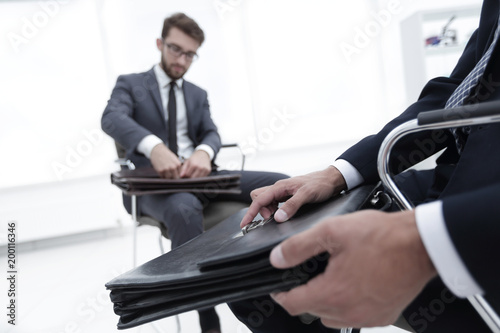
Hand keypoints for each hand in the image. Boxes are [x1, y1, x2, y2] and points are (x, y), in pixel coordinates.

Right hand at [150, 143, 181, 178]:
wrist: (157, 150)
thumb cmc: (166, 155)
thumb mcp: (175, 159)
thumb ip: (178, 167)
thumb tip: (180, 175)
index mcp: (178, 164)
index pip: (179, 174)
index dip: (176, 175)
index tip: (174, 174)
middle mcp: (173, 167)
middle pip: (175, 178)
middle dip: (172, 177)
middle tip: (169, 174)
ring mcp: (166, 169)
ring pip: (168, 178)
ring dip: (166, 177)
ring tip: (165, 171)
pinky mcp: (160, 171)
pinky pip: (162, 177)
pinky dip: (162, 175)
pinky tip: (161, 170)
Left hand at [180, 149, 211, 177]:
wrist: (203, 154)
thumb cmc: (194, 158)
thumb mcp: (187, 161)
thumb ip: (183, 169)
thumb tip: (181, 176)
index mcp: (193, 164)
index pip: (188, 175)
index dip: (186, 175)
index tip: (186, 173)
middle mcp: (200, 167)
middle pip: (193, 178)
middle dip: (190, 177)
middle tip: (190, 174)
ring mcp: (205, 169)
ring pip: (198, 179)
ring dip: (195, 178)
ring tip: (194, 173)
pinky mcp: (208, 170)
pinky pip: (203, 177)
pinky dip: (200, 177)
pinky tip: (199, 173)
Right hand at [240, 166, 346, 226]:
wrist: (331, 179)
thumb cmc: (320, 184)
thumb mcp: (307, 195)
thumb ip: (292, 205)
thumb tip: (277, 218)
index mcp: (280, 187)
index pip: (259, 199)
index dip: (250, 212)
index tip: (245, 224)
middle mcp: (279, 188)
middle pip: (258, 198)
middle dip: (260, 210)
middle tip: (272, 219)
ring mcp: (283, 192)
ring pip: (266, 201)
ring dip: (268, 211)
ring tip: (280, 217)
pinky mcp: (288, 196)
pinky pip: (274, 203)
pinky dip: (275, 210)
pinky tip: (284, 214)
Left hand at [269, 209, 436, 328]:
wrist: (420, 244)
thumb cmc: (382, 236)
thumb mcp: (332, 232)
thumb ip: (299, 246)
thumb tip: (277, 258)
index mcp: (333, 293)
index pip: (293, 304)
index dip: (281, 294)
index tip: (279, 286)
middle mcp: (349, 312)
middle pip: (312, 310)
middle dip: (304, 294)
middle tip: (308, 274)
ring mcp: (368, 317)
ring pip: (332, 317)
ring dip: (325, 302)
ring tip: (330, 278)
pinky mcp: (383, 316)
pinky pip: (354, 317)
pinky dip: (347, 305)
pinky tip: (352, 285)